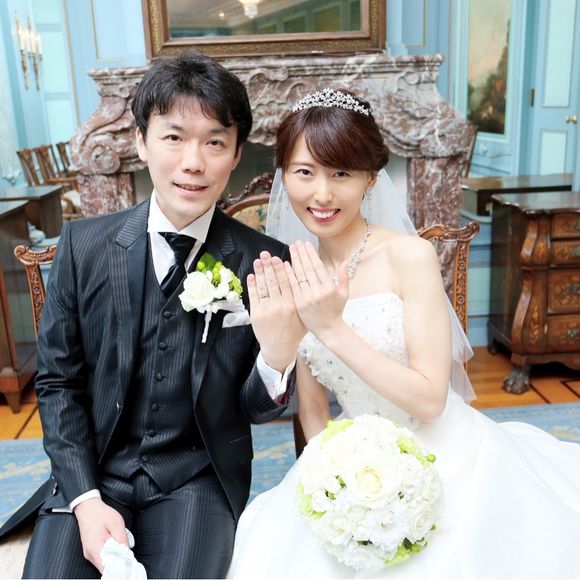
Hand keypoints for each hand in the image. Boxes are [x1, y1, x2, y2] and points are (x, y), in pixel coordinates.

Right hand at [74, 497, 127, 572]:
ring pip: (104, 564)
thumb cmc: (101, 514)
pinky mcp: (90, 552)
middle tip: (127, 553)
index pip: (108, 567)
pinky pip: (101, 558)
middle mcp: (90, 554)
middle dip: (118, 562)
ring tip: (120, 546)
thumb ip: (122, 539)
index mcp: (95, 548)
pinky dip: (110, 555)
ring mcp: (89, 554)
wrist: (88, 508)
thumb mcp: (116, 523)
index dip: (119, 566)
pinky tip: (114, 546)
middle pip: (106, 567)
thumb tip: (127, 552)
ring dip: (114, 558)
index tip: (128, 562)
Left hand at [248, 251, 305, 371]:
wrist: (280, 348)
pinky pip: (254, 296)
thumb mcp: (306, 316)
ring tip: (258, 260)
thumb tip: (309, 281)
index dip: (283, 269)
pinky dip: (253, 285)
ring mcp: (268, 310)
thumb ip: (307, 299)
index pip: (288, 282)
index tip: (280, 258)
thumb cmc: (296, 331)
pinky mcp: (257, 314)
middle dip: (270, 266)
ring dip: (260, 272)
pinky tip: (252, 275)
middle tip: (266, 254)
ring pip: (264, 286)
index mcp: (294, 304)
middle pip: (275, 281)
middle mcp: (282, 306)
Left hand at [286, 241, 348, 341]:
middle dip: (301, 253)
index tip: (306, 244)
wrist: (328, 329)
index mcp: (329, 287)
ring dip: (294, 260)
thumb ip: (344, 278)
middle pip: (307, 268)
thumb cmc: (336, 311)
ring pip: (299, 275)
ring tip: (291, 249)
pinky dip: (289, 274)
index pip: (318, 266)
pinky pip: (293, 286)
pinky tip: (285, 264)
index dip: (311, 254)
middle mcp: (318, 291)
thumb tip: (344, 262)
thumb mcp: (344, 294)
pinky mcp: (299, 303)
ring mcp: (308, 297)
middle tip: (296, 242)